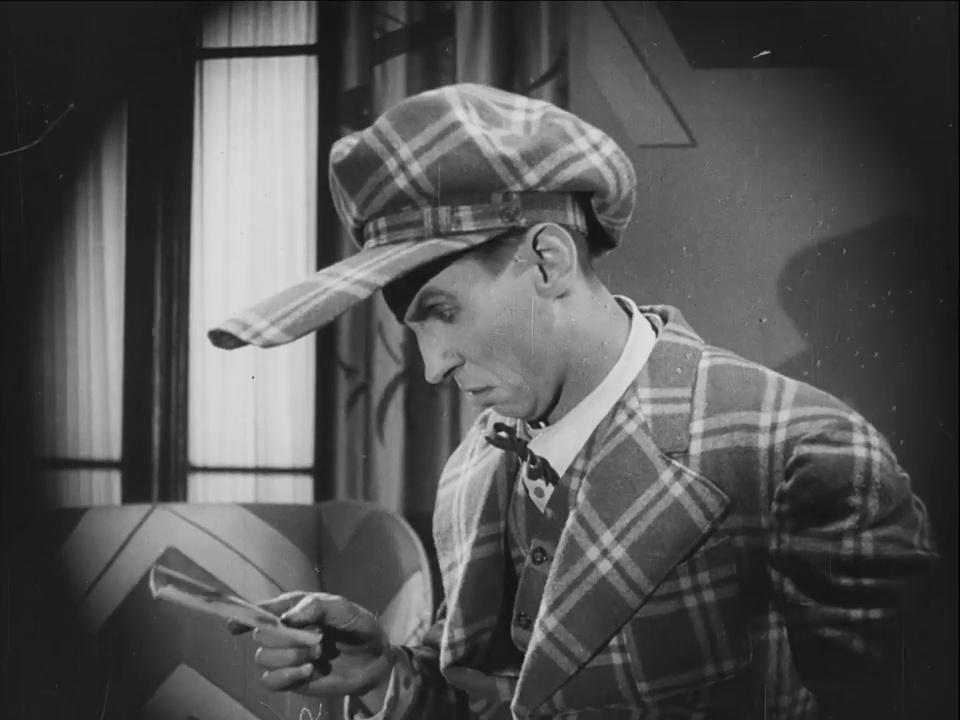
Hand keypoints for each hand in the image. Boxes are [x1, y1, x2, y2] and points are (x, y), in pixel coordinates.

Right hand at [229, 591, 394, 700]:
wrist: (374, 658)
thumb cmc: (356, 626)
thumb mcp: (342, 609)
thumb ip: (314, 607)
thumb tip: (285, 618)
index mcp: (293, 609)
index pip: (262, 611)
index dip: (245, 616)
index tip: (234, 626)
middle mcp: (285, 631)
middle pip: (262, 635)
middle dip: (285, 638)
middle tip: (316, 638)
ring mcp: (286, 656)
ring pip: (263, 658)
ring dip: (289, 656)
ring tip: (316, 654)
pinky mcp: (291, 679)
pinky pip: (270, 681)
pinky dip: (286, 676)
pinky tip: (308, 671)